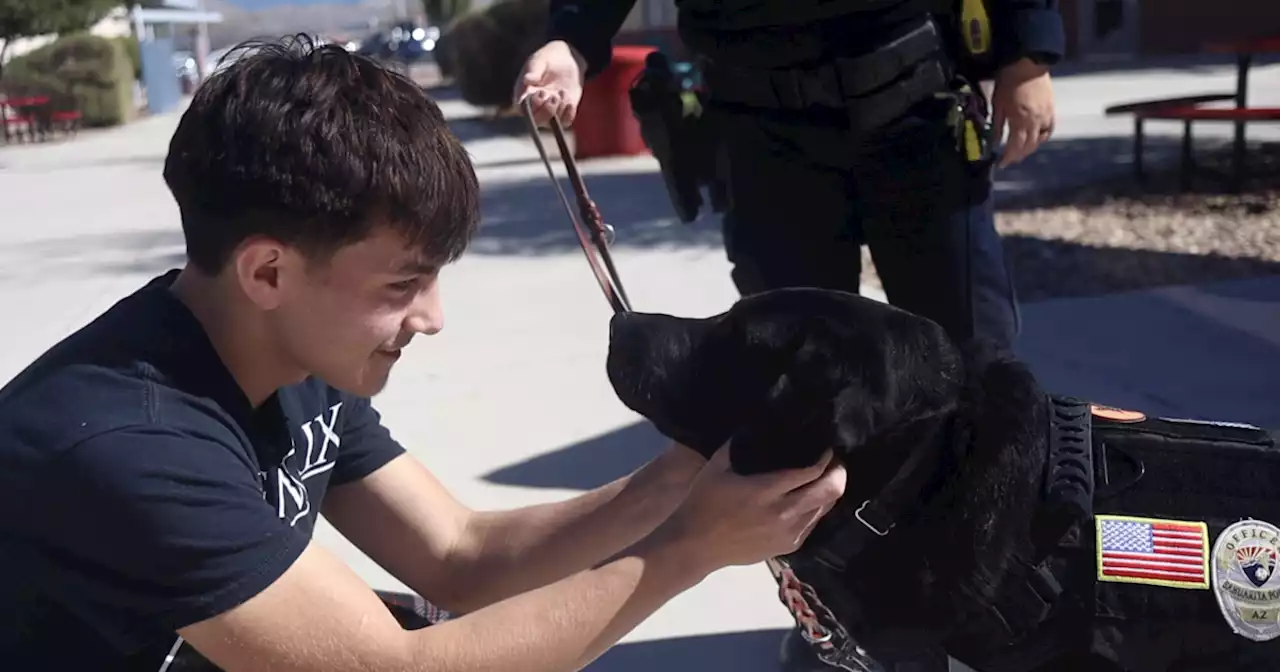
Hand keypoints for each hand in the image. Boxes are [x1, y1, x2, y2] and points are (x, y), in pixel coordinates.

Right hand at [513, 40, 586, 126]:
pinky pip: (565, 122)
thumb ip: (533, 69)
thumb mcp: (540, 59)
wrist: (567, 60)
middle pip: (537, 120)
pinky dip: (568, 115)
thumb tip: (527, 80)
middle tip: (555, 96)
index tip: (541, 92)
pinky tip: (570, 102)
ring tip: (563, 92)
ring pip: (551, 123)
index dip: (532, 105)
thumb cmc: (548, 58)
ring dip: (559, 110)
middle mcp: (534, 106)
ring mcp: (549, 111)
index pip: (522, 107)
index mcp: (523, 93)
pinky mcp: (563, 113)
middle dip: (547, 111)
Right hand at [655, 446, 846, 571]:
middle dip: (838, 472)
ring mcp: (789, 533)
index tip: (826, 447)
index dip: (825, 457)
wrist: (695, 546)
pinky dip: (817, 508)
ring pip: (826, 509)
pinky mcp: (788, 547)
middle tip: (834, 461)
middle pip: (829, 491)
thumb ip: (737, 444)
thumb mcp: (716, 467)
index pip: (811, 472)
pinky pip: (813, 524)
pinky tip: (809, 500)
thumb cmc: (703, 502)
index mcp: (766, 490)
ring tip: (825, 478)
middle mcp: (784, 513)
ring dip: (829, 491)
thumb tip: (755, 424)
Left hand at [990, 57, 1055, 167]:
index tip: (1001, 163)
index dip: (1008, 158)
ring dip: (1031, 148)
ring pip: (1041, 139)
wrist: (1027, 63)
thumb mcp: (997, 104)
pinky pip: (1049, 128)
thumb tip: (993, 142)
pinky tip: (1036, 138)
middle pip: (1029, 146)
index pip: (1015, 147)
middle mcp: (1035, 122)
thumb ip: (997, 125)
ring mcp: (1046, 115)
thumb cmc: (1008, 82)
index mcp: (1020, 121)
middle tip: (1009, 159)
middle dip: (1018, 155)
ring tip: (1021, 150)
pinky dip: (1043, 136)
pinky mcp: (1051, 108)